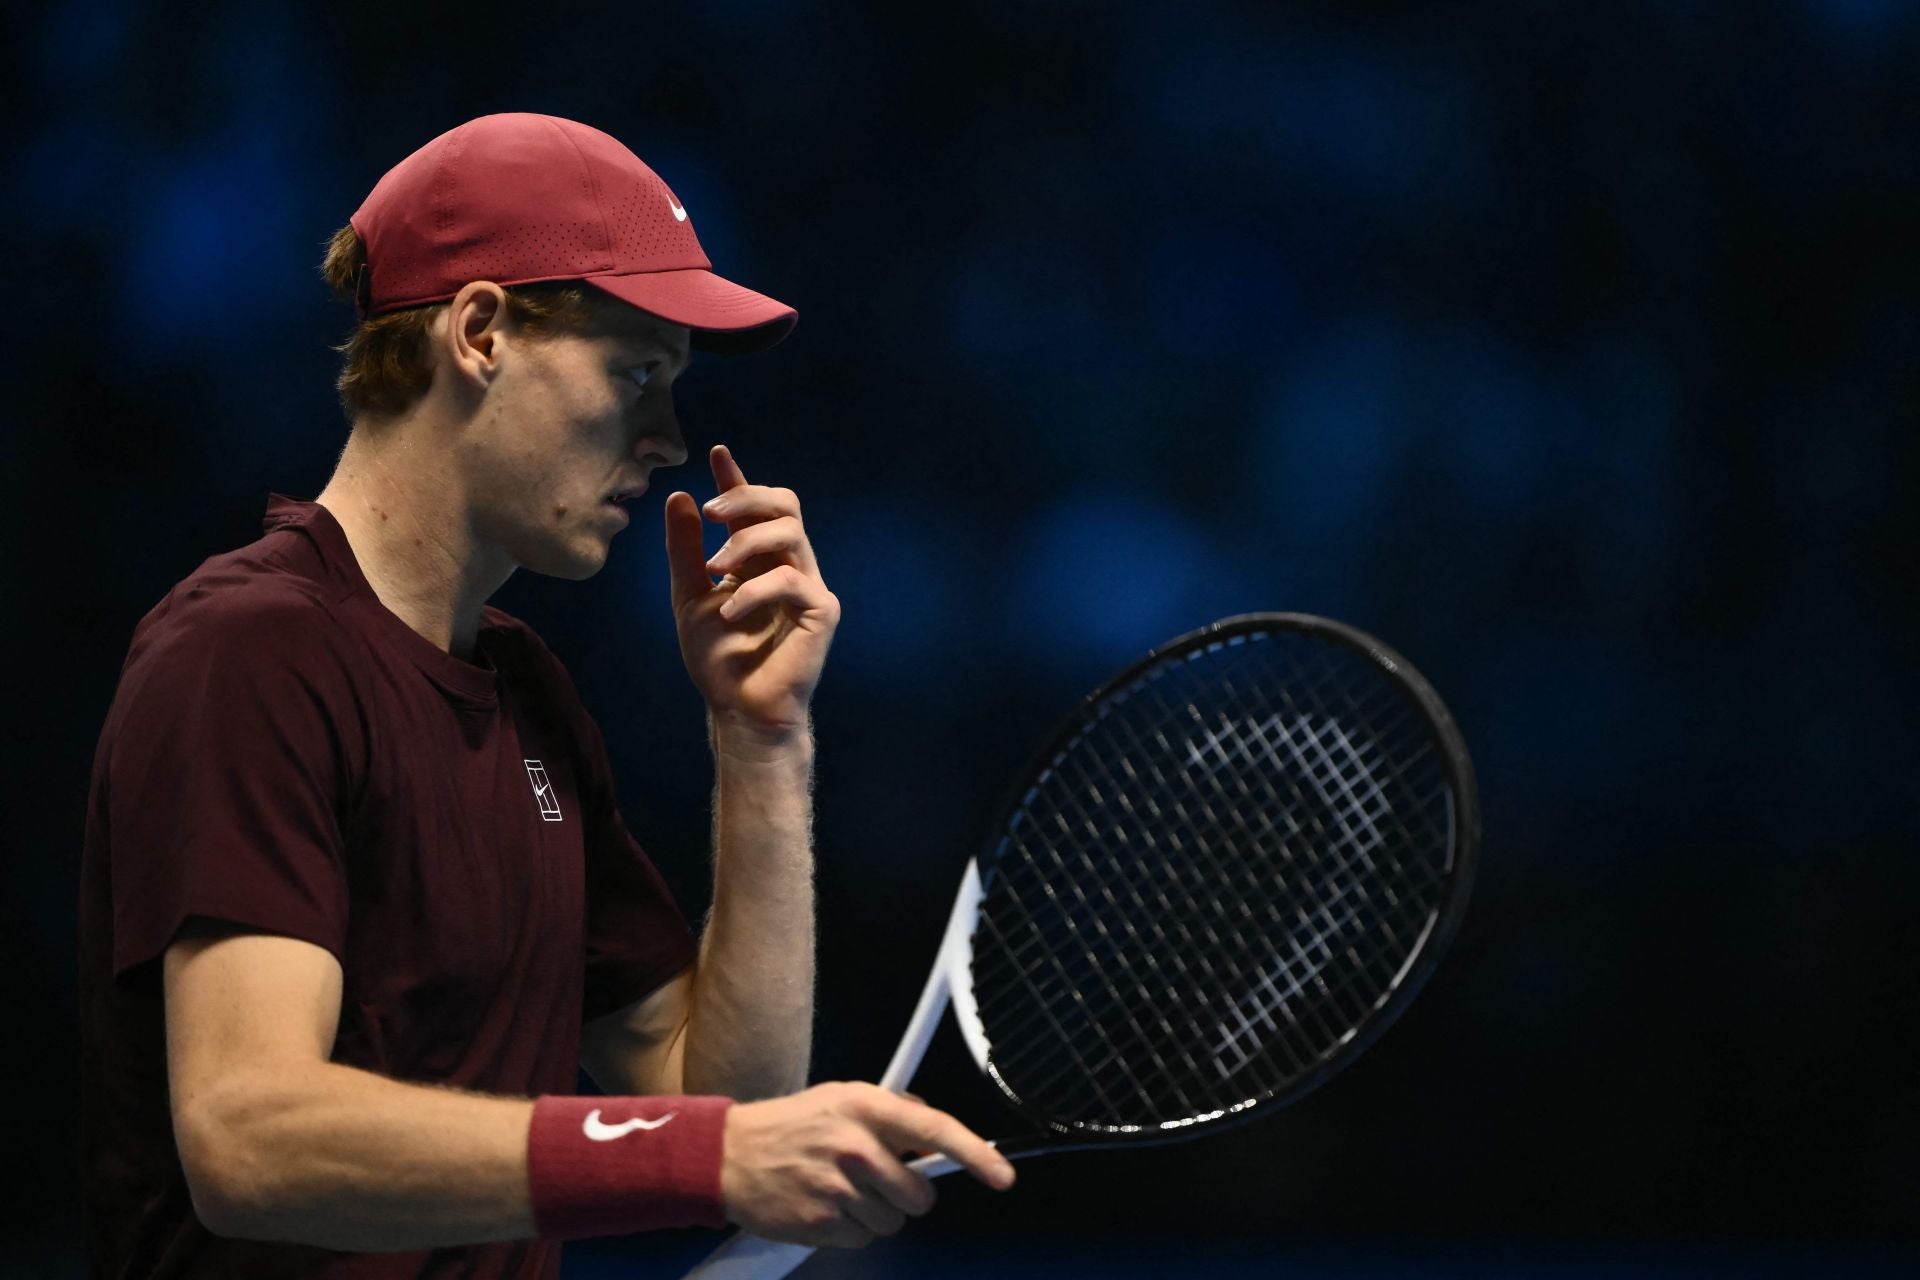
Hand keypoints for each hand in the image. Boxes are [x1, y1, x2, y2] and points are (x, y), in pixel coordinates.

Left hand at [664, 446, 839, 741]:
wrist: (738, 709)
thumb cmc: (718, 660)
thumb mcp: (688, 596)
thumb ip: (685, 550)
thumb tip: (681, 497)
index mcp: (758, 559)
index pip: (753, 508)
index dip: (738, 478)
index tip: (717, 452)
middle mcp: (787, 565)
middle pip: (784, 504)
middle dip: (746, 497)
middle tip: (710, 513)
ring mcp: (807, 586)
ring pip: (789, 533)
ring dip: (745, 542)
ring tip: (714, 568)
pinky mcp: (821, 611)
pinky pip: (792, 580)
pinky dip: (754, 590)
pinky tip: (730, 612)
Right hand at [719, 1082, 1015, 1248]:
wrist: (730, 1155)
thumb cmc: (793, 1124)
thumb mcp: (843, 1098)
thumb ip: (892, 1111)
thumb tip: (933, 1132)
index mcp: (865, 1107)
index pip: (934, 1130)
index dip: (975, 1154)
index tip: (1002, 1176)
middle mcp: (855, 1146)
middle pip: (919, 1196)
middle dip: (906, 1194)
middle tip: (875, 1179)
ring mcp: (837, 1189)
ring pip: (893, 1222)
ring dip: (876, 1212)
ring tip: (842, 1189)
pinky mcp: (821, 1223)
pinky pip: (864, 1239)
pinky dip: (851, 1229)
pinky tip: (827, 1207)